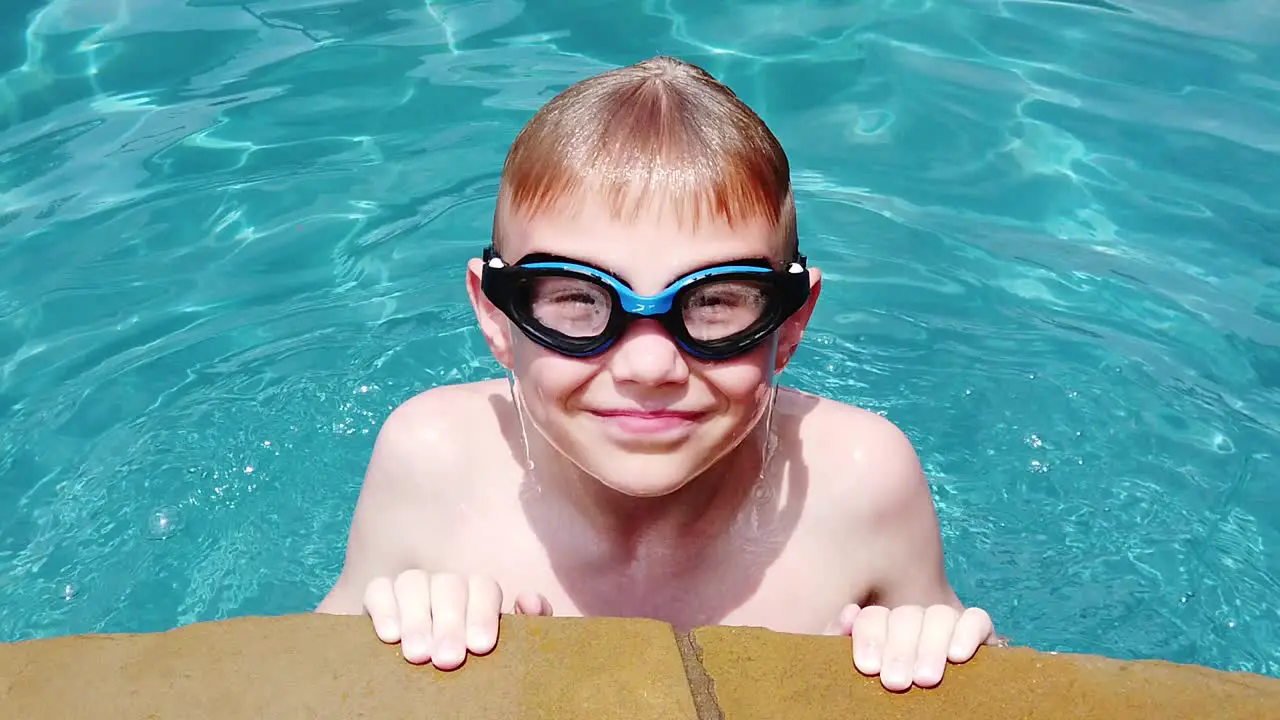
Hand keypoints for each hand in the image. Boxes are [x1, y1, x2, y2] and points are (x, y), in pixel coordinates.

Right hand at [362, 570, 552, 668]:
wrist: (437, 682)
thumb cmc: (477, 663)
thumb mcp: (507, 650)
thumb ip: (527, 626)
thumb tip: (531, 599)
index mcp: (479, 594)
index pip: (484, 587)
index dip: (482, 613)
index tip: (480, 647)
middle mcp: (446, 585)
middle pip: (449, 585)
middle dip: (449, 622)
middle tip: (448, 661)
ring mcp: (412, 588)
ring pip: (413, 581)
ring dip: (416, 617)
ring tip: (418, 655)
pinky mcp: (380, 597)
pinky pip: (378, 588)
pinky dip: (384, 607)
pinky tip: (389, 636)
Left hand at [827, 604, 999, 691]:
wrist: (920, 718)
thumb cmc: (883, 703)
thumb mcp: (857, 678)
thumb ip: (841, 645)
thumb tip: (849, 613)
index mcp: (884, 631)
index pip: (874, 617)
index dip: (869, 636)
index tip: (868, 667)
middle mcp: (914, 624)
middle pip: (906, 615)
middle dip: (899, 648)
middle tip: (896, 683)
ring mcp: (947, 627)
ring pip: (940, 615)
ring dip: (930, 645)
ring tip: (925, 679)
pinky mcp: (980, 635)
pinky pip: (977, 619)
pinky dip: (968, 631)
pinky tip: (958, 656)